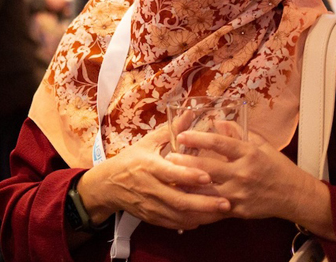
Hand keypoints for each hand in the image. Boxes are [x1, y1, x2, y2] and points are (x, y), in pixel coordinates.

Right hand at [76, 127, 227, 230]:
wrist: (108, 185)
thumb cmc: (131, 160)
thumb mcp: (148, 142)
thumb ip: (171, 131)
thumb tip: (191, 113)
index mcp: (148, 166)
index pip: (170, 173)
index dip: (189, 176)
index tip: (208, 176)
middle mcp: (150, 187)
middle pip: (179, 200)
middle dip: (204, 203)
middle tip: (226, 202)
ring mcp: (151, 205)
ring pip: (178, 215)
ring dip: (201, 216)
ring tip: (222, 213)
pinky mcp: (151, 217)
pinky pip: (173, 224)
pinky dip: (189, 223)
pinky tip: (205, 219)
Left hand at [170, 130, 334, 238]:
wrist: (293, 195)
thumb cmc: (276, 167)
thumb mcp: (260, 145)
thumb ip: (238, 132)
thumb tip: (218, 120)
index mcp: (249, 154)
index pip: (220, 143)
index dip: (198, 138)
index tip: (182, 135)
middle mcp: (243, 174)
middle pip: (208, 168)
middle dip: (186, 162)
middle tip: (169, 157)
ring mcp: (239, 194)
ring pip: (207, 190)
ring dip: (187, 184)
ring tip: (170, 178)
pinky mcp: (238, 211)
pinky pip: (214, 207)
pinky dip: (199, 203)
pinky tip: (185, 198)